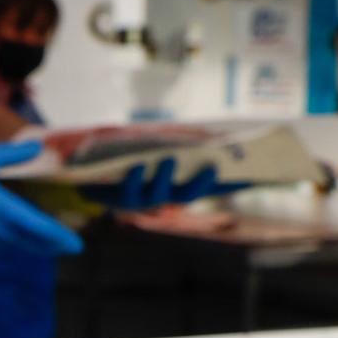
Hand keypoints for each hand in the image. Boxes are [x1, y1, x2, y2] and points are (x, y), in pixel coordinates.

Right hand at [0, 143, 82, 260]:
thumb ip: (11, 155)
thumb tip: (38, 147)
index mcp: (0, 209)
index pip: (39, 229)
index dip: (59, 237)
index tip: (76, 245)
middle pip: (25, 244)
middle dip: (46, 245)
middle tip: (62, 246)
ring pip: (5, 248)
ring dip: (21, 246)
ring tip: (34, 243)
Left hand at [86, 158, 235, 209]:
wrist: (90, 174)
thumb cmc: (132, 159)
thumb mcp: (159, 149)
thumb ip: (185, 145)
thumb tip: (219, 136)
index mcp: (173, 188)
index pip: (203, 188)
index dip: (224, 185)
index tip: (246, 177)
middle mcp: (160, 199)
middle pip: (184, 196)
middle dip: (198, 184)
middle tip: (211, 168)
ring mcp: (139, 200)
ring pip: (155, 196)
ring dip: (164, 179)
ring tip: (168, 160)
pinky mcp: (116, 198)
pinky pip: (128, 191)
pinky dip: (135, 178)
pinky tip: (137, 166)